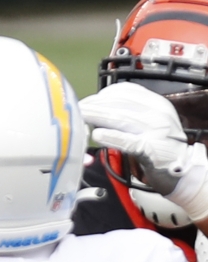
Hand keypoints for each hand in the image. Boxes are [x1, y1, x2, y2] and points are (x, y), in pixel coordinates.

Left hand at [81, 82, 207, 219]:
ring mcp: (155, 131)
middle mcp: (157, 114)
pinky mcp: (151, 149)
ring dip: (96, 117)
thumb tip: (98, 106)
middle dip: (94, 105)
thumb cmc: (160, 147)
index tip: (88, 100)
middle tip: (76, 110)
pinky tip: (97, 135)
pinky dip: (111, 137)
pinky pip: (128, 141)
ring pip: (120, 119)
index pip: (126, 91)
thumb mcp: (150, 122)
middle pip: (119, 104)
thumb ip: (129, 112)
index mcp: (156, 104)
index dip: (102, 94)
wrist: (184, 170)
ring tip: (80, 118)